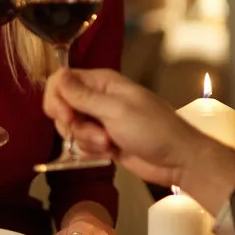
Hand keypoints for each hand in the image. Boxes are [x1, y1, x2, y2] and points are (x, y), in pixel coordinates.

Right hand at [43, 68, 194, 187]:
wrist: (177, 159)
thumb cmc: (151, 129)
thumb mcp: (115, 110)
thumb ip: (83, 96)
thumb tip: (58, 75)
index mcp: (101, 82)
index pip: (61, 81)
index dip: (57, 99)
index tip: (65, 117)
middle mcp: (97, 98)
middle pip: (62, 106)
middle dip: (73, 125)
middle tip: (95, 134)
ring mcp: (100, 120)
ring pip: (71, 128)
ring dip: (86, 140)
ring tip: (109, 145)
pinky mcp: (103, 141)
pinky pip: (82, 144)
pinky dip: (91, 151)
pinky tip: (110, 153)